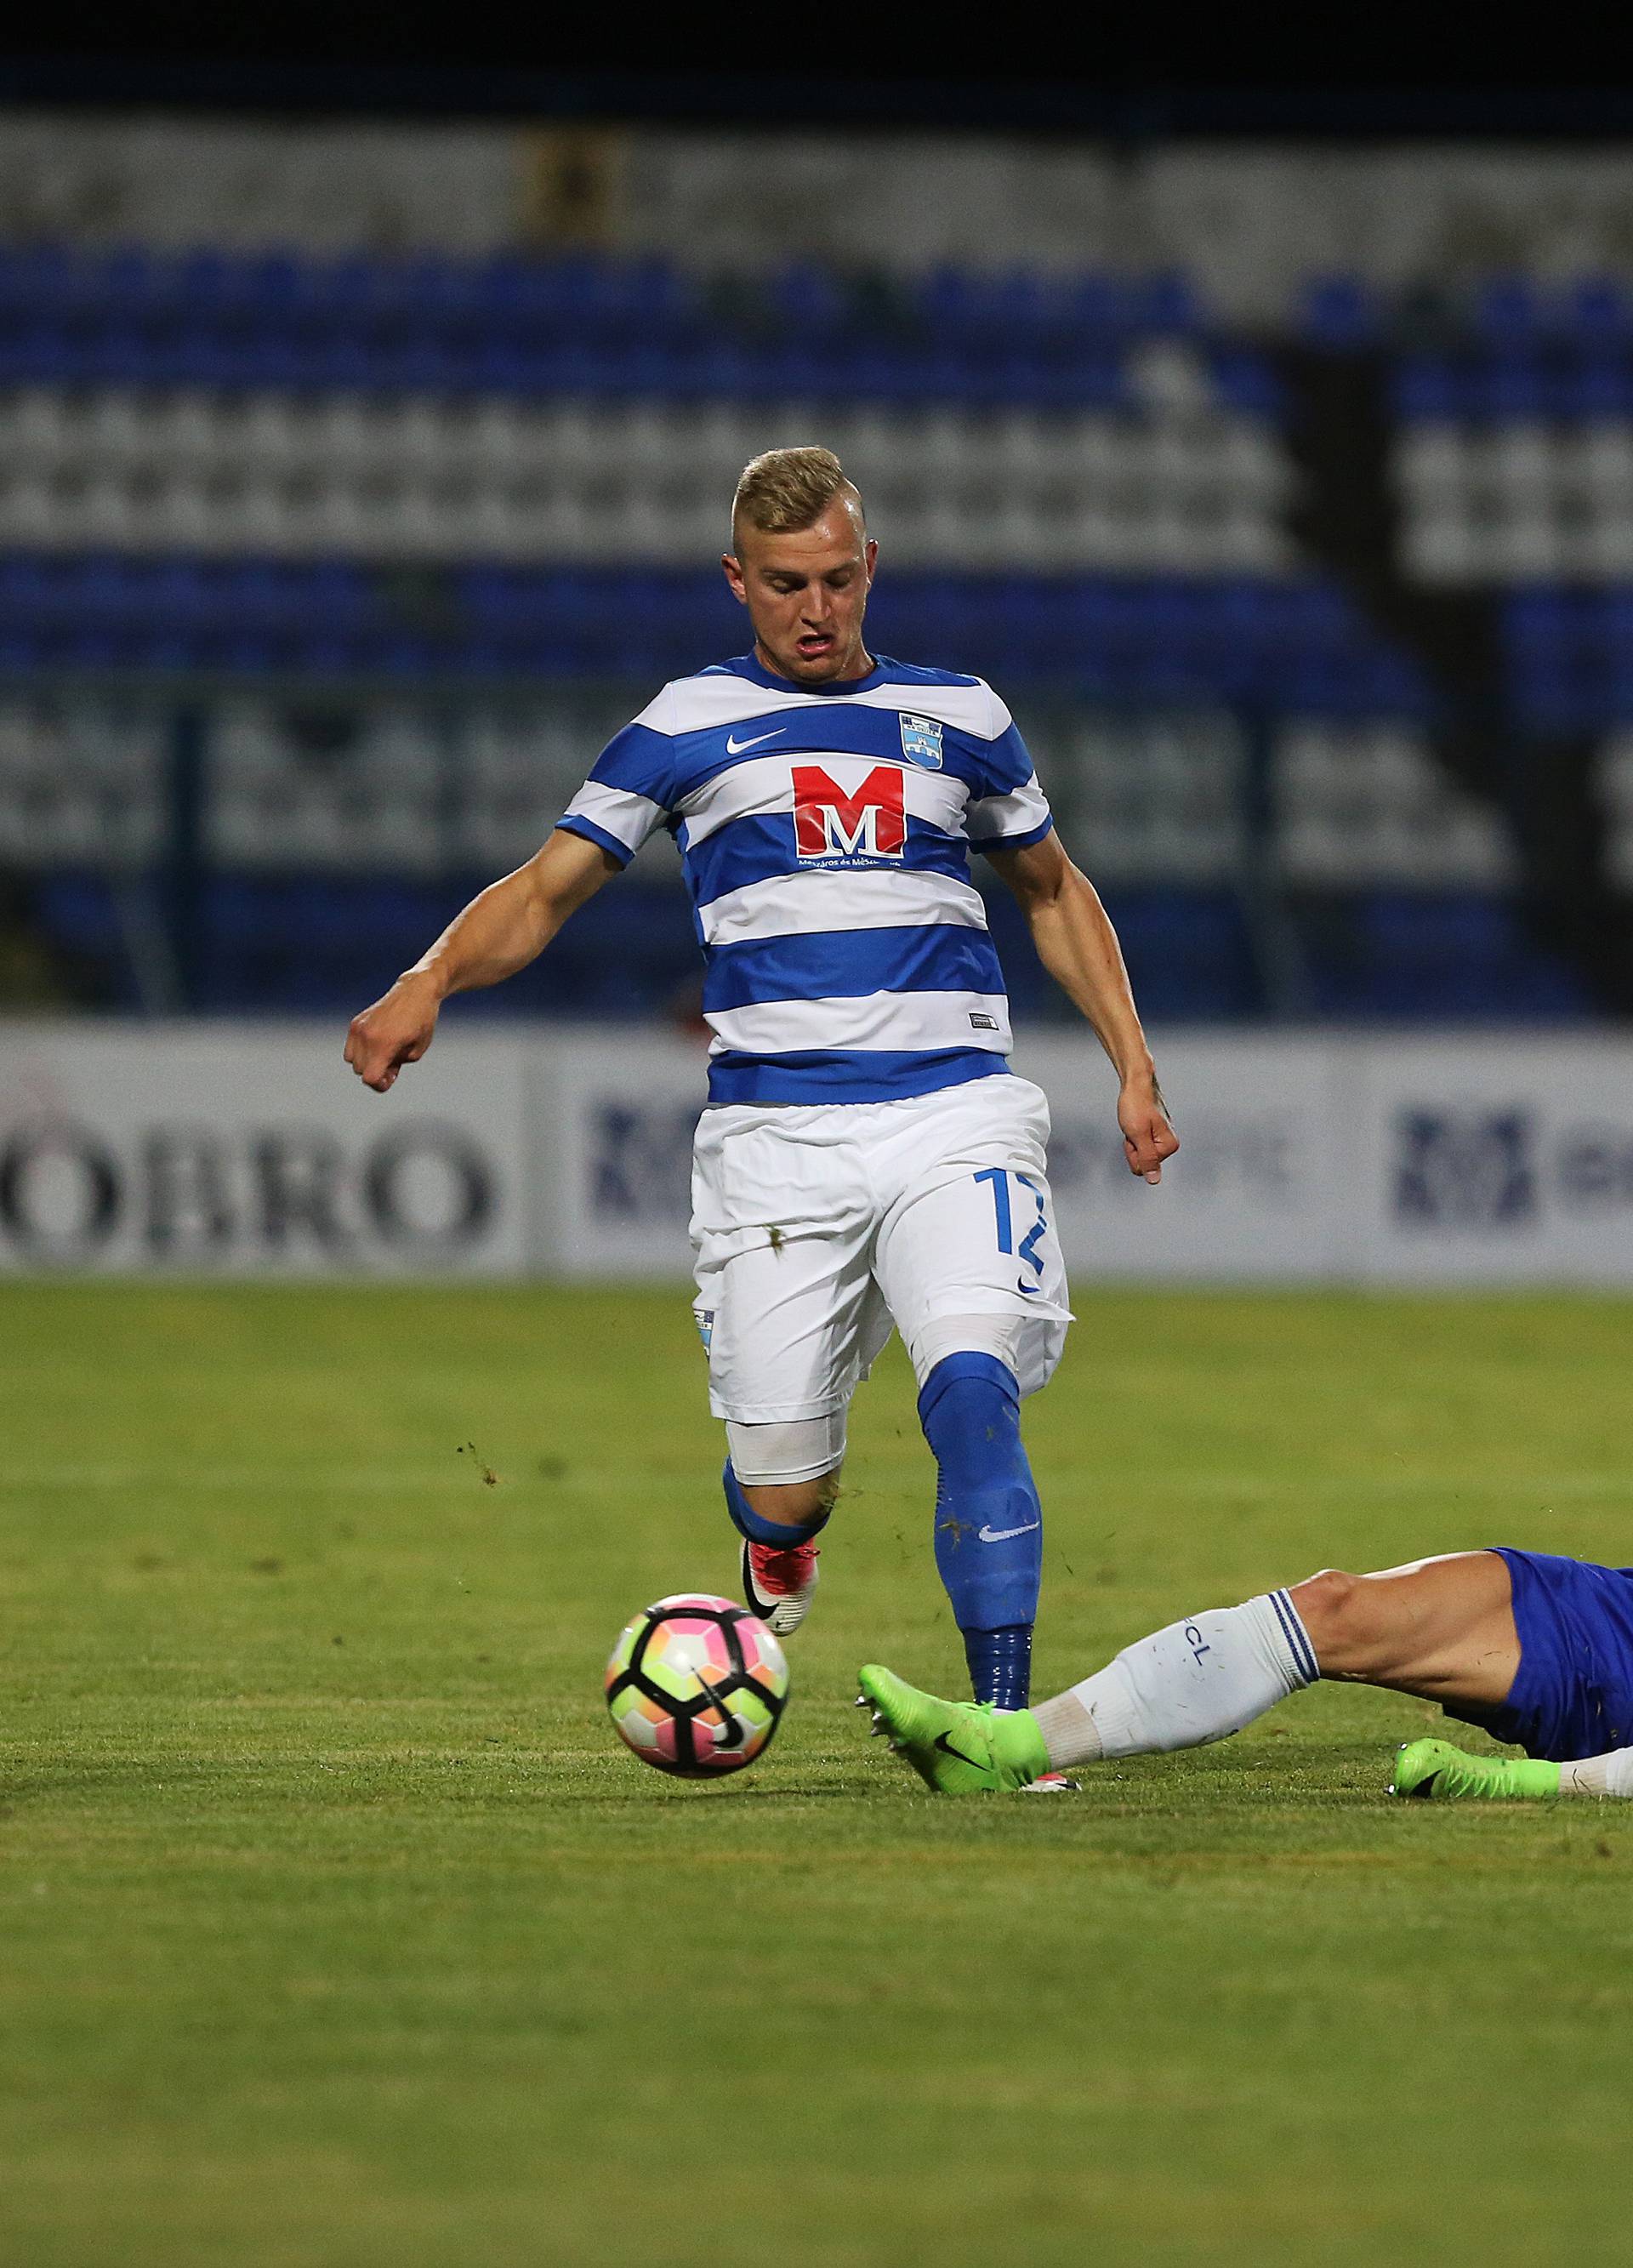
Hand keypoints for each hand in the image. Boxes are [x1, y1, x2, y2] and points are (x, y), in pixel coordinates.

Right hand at [344, 972, 441, 1092]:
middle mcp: (367, 1035)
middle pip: (361, 1071)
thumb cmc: (422, 1021)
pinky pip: (351, 1048)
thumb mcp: (416, 1051)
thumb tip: (380, 1074)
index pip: (369, 1078)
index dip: (379, 1085)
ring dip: (366, 1062)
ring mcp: (359, 1027)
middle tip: (394, 1062)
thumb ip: (396, 1067)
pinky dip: (361, 1051)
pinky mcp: (356, 1022)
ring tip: (385, 1053)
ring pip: (352, 1061)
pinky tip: (378, 1044)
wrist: (416, 991)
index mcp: (384, 1044)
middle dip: (376, 1072)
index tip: (392, 1077)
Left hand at [1118, 1074, 1177, 1184]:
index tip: (1136, 1134)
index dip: (1133, 1152)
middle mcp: (1168, 1144)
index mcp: (1169, 1146)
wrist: (1135, 1084)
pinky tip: (1134, 1123)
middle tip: (1133, 1128)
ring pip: (1138, 1153)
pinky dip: (1132, 1135)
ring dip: (1131, 1140)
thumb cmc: (1136, 1104)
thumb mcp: (1138, 1135)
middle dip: (1132, 1148)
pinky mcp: (1153, 1134)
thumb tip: (1154, 1180)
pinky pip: (1138, 1144)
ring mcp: (1160, 1139)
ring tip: (1134, 1124)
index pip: (1143, 1168)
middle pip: (1142, 1163)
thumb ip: (1147, 1159)